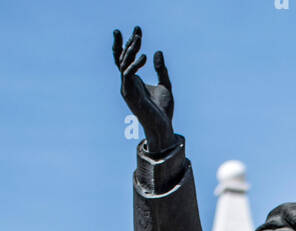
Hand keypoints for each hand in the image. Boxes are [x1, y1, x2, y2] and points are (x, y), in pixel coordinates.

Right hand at [112, 26, 174, 154]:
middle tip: (137, 29)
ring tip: (140, 39)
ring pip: (123, 64)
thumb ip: (161, 70)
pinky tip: (145, 57)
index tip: (136, 30)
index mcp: (134, 81)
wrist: (163, 128)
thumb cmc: (163, 111)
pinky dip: (134, 64)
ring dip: (131, 50)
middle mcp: (127, 83)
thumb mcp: (165, 86)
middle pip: (121, 58)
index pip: (125, 59)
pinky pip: (127, 74)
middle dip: (128, 42)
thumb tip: (158, 52)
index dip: (128, 43)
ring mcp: (127, 89)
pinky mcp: (130, 94)